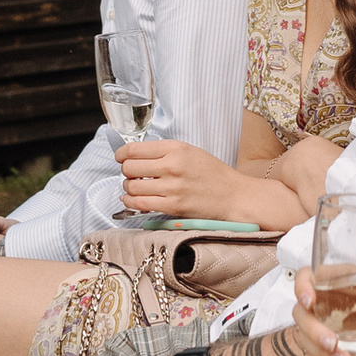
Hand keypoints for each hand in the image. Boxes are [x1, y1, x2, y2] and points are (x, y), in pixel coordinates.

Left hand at [115, 138, 241, 220]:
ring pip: (131, 187)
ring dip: (129, 188)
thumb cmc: (214, 175)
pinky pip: (139, 204)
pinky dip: (131, 201)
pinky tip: (133, 199)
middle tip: (132, 174)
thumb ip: (165, 152)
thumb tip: (136, 156)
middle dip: (126, 171)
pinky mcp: (172, 207)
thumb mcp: (191, 152)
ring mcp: (172, 188)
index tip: (120, 157)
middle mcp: (172, 166)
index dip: (121, 154)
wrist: (234, 196)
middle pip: (129, 168)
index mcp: (176, 148)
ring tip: (135, 187)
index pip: (134, 149)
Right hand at [291, 273, 355, 355]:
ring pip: (305, 339)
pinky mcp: (335, 350)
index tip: (310, 301)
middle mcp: (330, 304)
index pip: (309, 276)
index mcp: (343, 282)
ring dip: (318, 354)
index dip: (302, 286)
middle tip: (332, 344)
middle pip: (302, 313)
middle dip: (312, 331)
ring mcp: (330, 328)